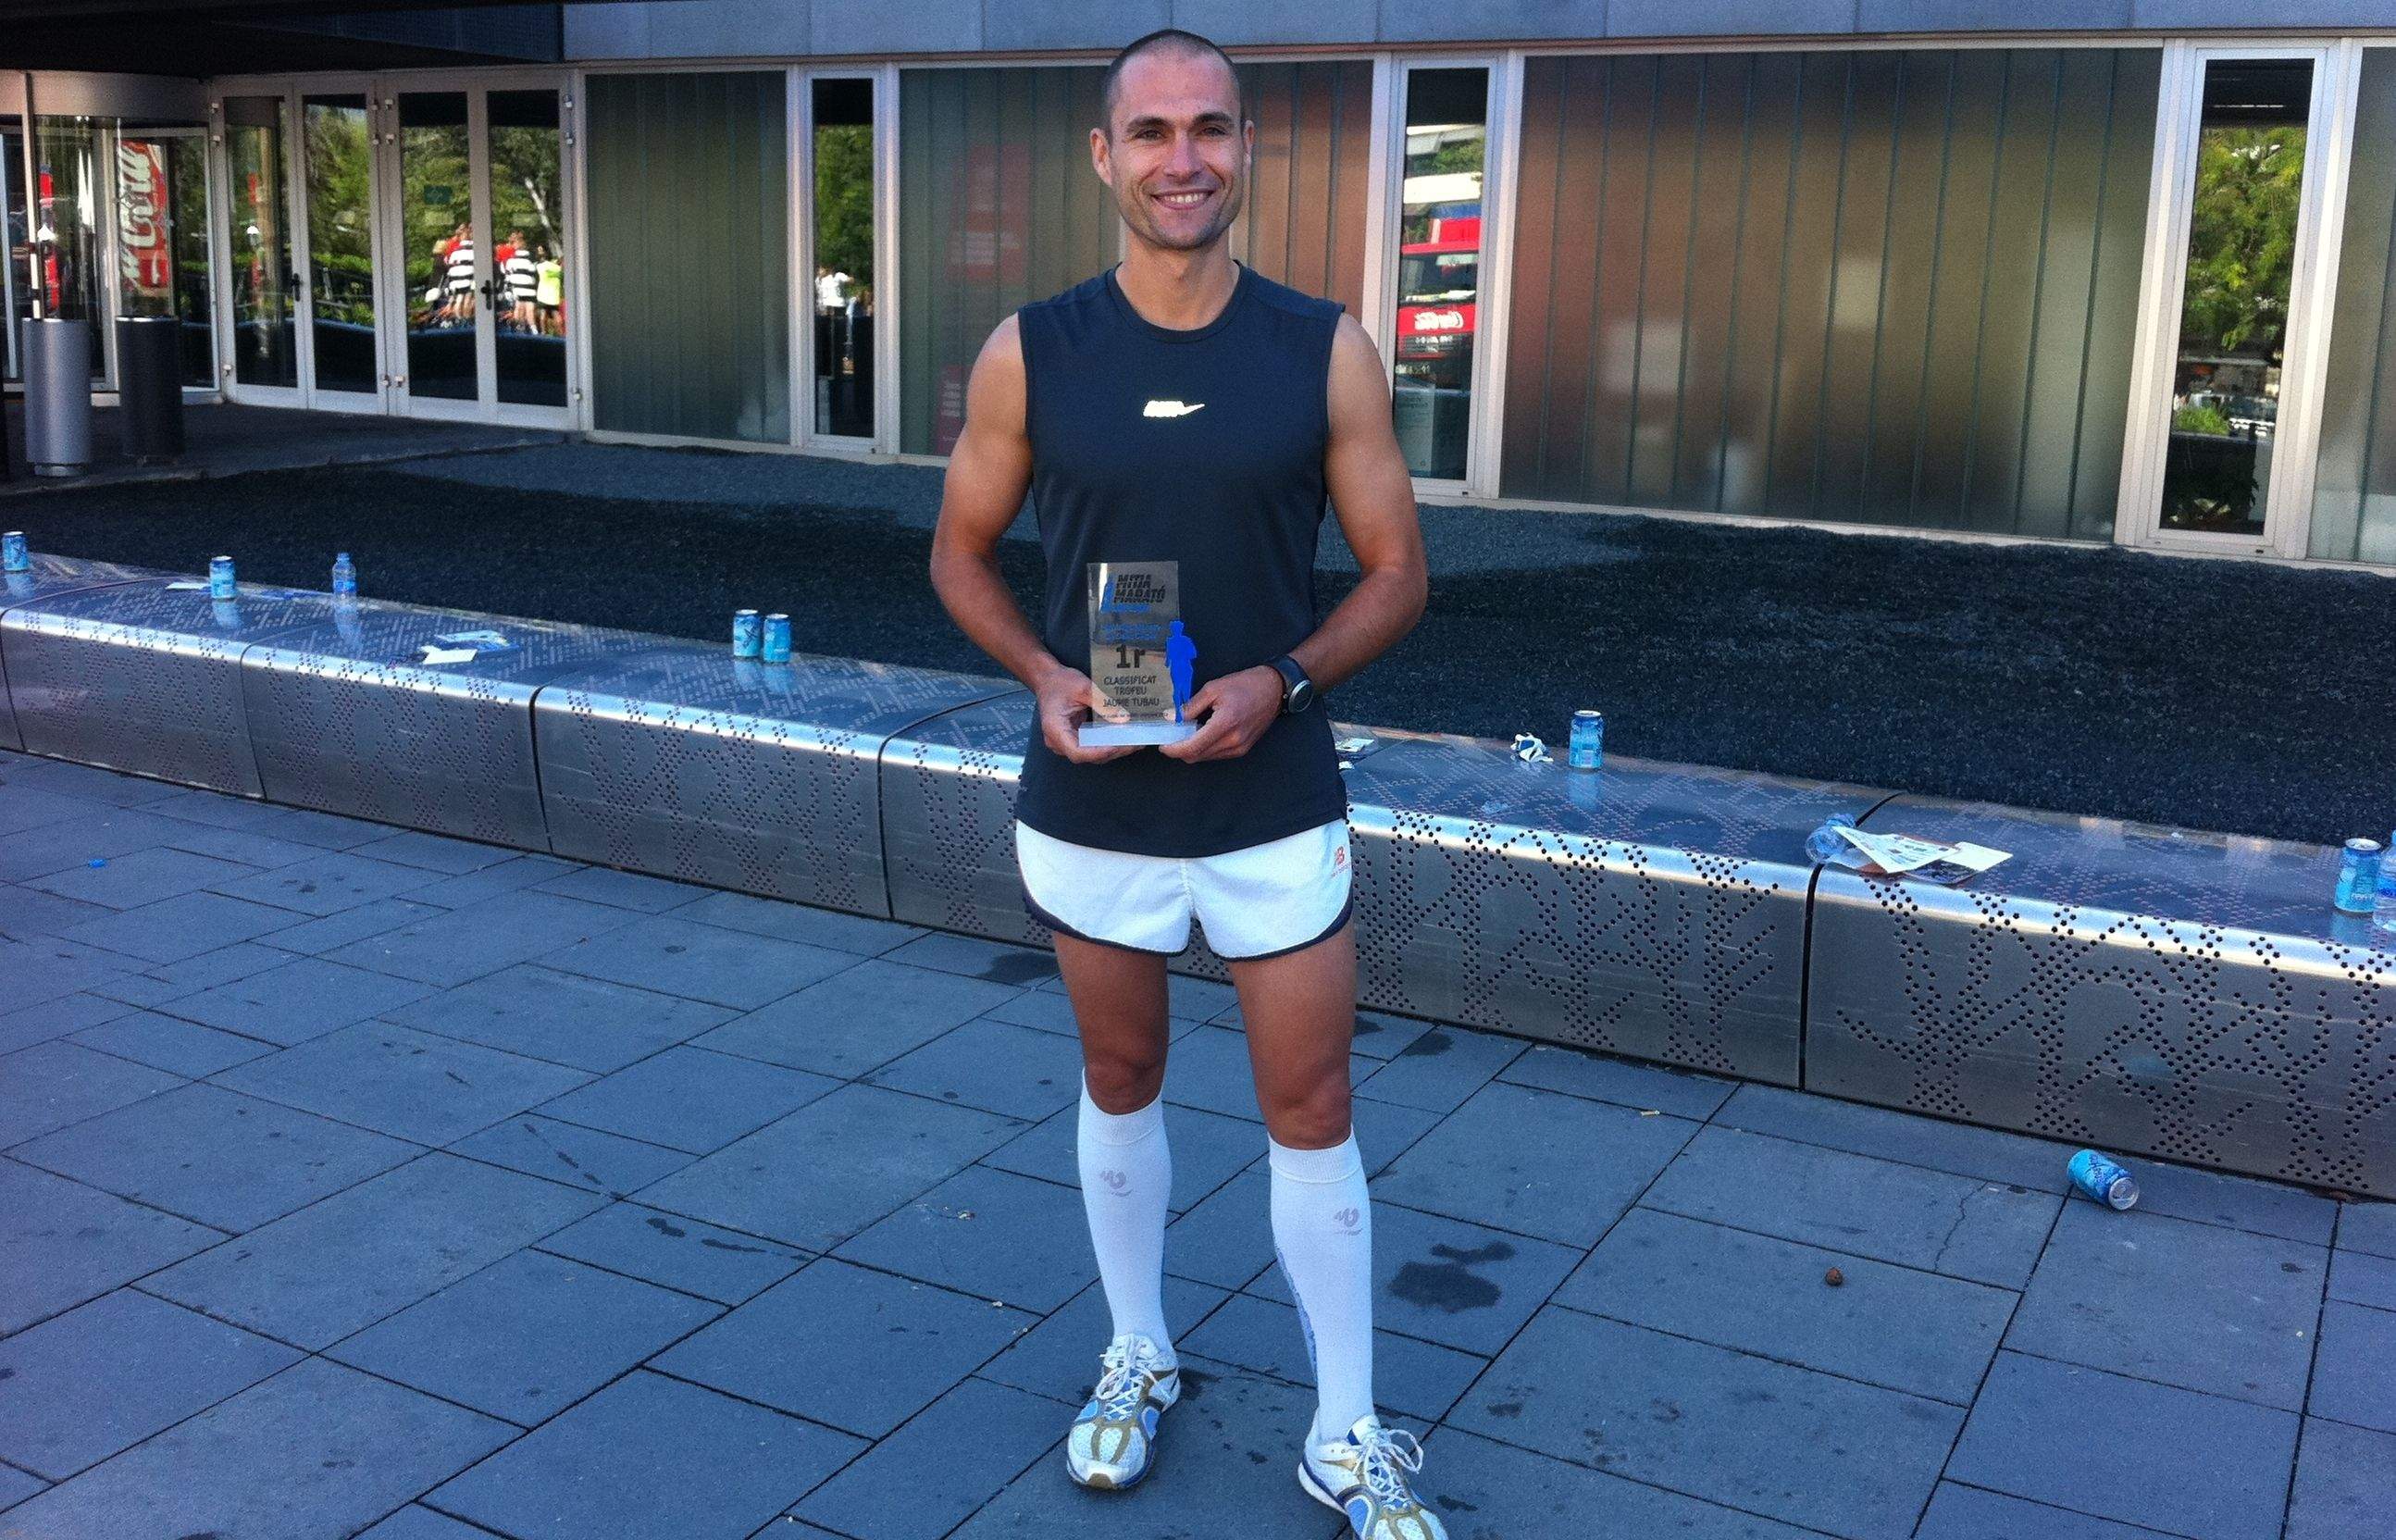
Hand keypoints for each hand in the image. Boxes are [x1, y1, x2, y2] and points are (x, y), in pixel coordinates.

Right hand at [1036, 664, 1142, 763]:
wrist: (1048, 680)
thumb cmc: (1060, 682)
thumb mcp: (1082, 687)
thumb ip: (1102, 703)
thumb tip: (1124, 718)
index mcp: (1055, 730)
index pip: (1077, 752)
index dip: (1099, 753)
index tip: (1118, 746)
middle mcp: (1058, 741)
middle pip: (1087, 756)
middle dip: (1113, 751)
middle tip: (1134, 743)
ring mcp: (1066, 742)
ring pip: (1091, 754)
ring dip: (1113, 750)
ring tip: (1134, 741)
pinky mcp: (1074, 739)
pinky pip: (1092, 747)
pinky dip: (1108, 743)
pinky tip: (1124, 738)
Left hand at [1158, 665, 1282, 762]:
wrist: (1275, 689)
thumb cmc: (1245, 684)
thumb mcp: (1213, 688)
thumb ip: (1191, 706)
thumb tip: (1171, 718)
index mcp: (1225, 724)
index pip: (1192, 747)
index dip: (1173, 749)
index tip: (1162, 744)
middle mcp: (1233, 741)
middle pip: (1196, 756)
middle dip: (1179, 750)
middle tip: (1170, 737)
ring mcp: (1239, 748)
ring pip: (1205, 757)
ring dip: (1192, 749)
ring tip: (1186, 733)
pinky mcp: (1242, 749)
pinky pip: (1216, 754)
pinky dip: (1204, 748)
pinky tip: (1202, 734)